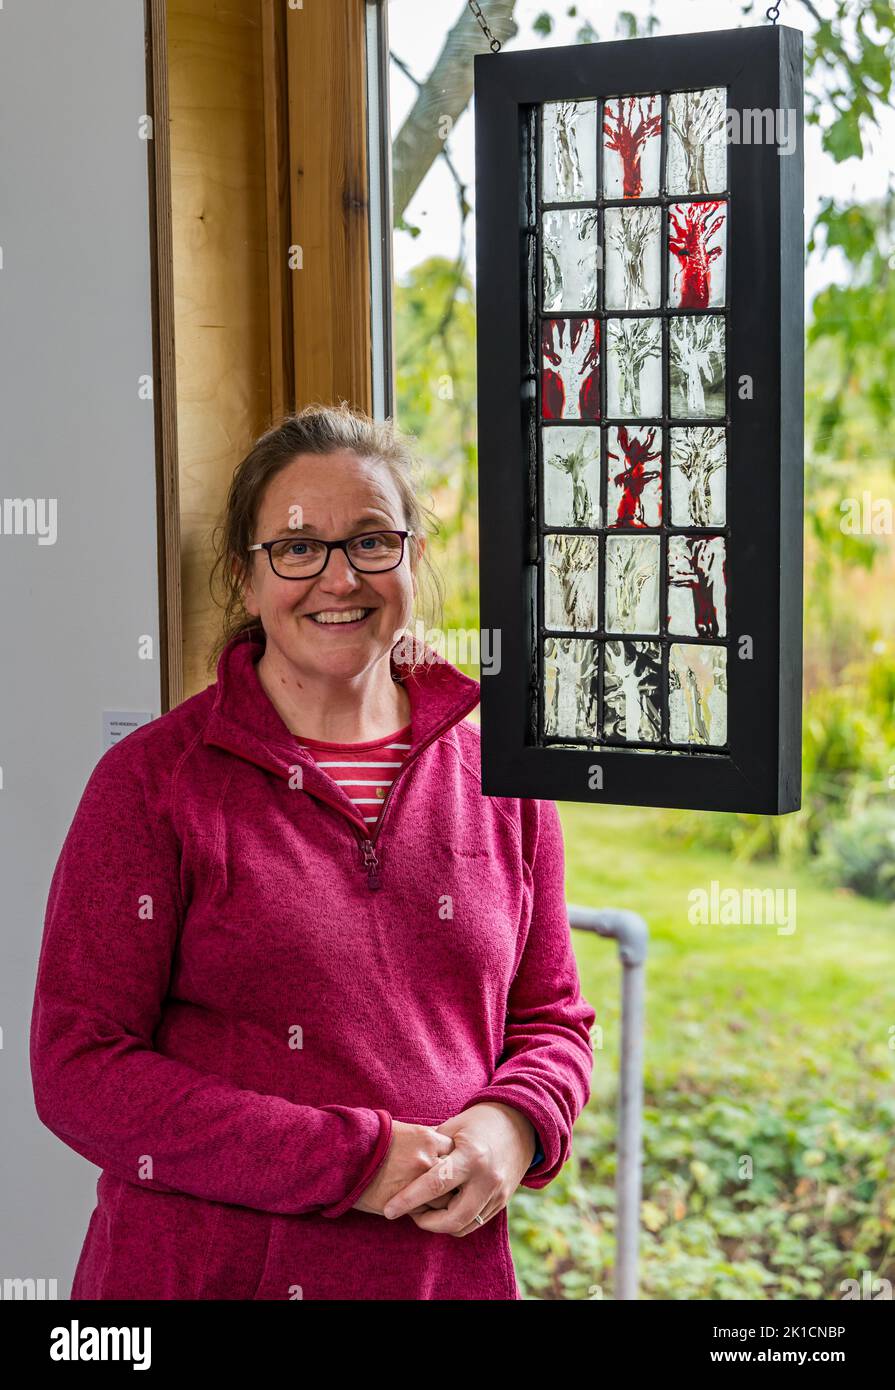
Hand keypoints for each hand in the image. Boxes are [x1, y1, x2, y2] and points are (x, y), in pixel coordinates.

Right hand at [351, 1120, 454, 1214]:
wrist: (344, 1153)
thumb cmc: (369, 1138)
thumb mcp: (400, 1130)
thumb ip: (423, 1140)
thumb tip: (436, 1149)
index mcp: (428, 1138)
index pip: (454, 1151)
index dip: (450, 1160)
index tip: (446, 1165)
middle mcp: (428, 1159)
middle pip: (454, 1176)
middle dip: (453, 1183)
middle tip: (449, 1187)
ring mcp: (418, 1181)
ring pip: (444, 1199)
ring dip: (440, 1201)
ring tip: (431, 1201)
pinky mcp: (405, 1202)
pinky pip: (425, 1212)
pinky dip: (423, 1212)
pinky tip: (416, 1208)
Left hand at [379, 1103, 536, 1235]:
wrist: (519, 1124)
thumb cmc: (477, 1123)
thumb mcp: (452, 1128)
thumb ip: (431, 1150)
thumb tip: (402, 1167)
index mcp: (471, 1156)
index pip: (435, 1185)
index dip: (409, 1200)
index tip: (389, 1210)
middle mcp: (487, 1178)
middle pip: (452, 1218)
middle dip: (426, 1222)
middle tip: (409, 1213)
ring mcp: (498, 1193)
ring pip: (464, 1225)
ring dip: (440, 1224)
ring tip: (425, 1210)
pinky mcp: (502, 1201)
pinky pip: (475, 1222)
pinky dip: (456, 1221)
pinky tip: (444, 1208)